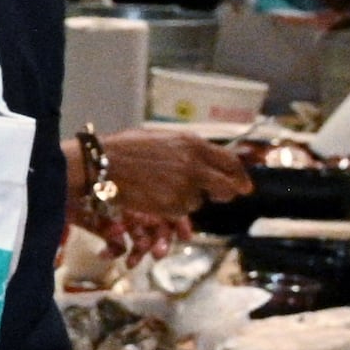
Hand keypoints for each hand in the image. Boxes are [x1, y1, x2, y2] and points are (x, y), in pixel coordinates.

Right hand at [97, 129, 249, 223]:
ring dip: (188, 198)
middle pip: (227, 186)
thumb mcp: (163, 138)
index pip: (230, 162)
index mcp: (193, 145)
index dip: (241, 176)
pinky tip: (155, 196)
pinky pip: (180, 211)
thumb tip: (207, 160)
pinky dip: (172, 208)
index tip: (245, 185)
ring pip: (199, 201)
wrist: (103, 165)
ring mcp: (184, 188)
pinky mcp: (172, 206)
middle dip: (227, 193)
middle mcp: (194, 166)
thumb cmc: (127, 147)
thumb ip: (188, 149)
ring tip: (164, 188)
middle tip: (222, 195)